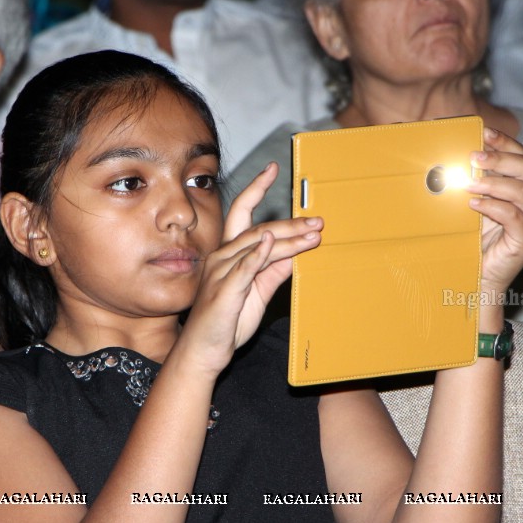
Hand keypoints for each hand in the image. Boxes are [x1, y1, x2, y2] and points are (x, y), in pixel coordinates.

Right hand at [177, 163, 322, 374]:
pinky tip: (271, 243)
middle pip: (257, 228)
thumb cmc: (226, 323)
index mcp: (229, 254)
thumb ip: (272, 271)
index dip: (257, 189)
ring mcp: (221, 272)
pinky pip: (242, 268)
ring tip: (313, 233)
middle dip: (289, 222)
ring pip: (256, 245)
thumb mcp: (257, 293)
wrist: (205, 352)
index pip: (243, 214)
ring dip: (286, 238)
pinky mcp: (224, 291)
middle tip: (317, 219)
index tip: (273, 169)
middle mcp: (222, 257)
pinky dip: (257, 254)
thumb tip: (294, 252)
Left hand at [466, 129, 522, 295]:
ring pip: (522, 191)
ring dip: (493, 182)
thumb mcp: (470, 204)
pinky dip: (493, 206)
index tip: (484, 131)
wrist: (477, 276)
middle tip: (473, 156)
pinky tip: (474, 203)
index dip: (505, 142)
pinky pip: (515, 216)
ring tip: (467, 181)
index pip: (521, 157)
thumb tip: (448, 158)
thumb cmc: (473, 239)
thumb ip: (469, 182)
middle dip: (499, 158)